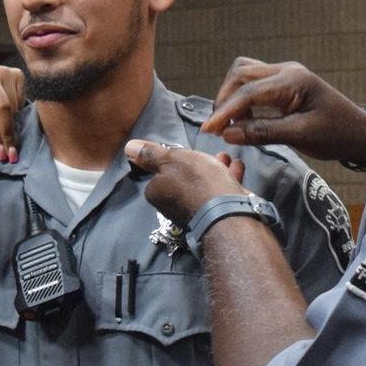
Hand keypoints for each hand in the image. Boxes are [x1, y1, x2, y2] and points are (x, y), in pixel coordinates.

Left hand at [0, 66, 24, 163]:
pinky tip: (8, 114)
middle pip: (4, 106)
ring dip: (11, 122)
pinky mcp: (16, 73)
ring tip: (5, 133)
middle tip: (9, 151)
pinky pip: (21, 98)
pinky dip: (17, 110)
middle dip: (7, 132)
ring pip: (13, 104)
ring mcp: (4, 70)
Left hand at [124, 141, 246, 223]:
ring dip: (216, 169)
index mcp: (157, 193)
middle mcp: (171, 207)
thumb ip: (152, 154)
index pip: (162, 172)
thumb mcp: (172, 159)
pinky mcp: (214, 216)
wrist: (227, 212)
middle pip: (184, 179)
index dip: (177, 161)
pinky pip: (218, 194)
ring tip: (225, 158)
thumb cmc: (197, 181)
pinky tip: (236, 168)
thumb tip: (129, 148)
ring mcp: (194, 213)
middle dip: (200, 165)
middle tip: (211, 155)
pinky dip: (227, 180)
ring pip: (204, 186)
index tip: (189, 154)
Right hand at [202, 57, 365, 162]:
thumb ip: (264, 132)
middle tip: (218, 128)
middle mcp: (287, 71)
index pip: (248, 92)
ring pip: (244, 75)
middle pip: (241, 74)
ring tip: (230, 125)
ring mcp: (285, 75)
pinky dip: (243, 99)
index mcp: (293, 80)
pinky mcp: (284, 84)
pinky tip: (244, 120)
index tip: (210, 130)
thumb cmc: (337, 134)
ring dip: (232, 97)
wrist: (360, 133)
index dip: (225, 112)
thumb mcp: (301, 136)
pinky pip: (254, 83)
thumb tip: (228, 134)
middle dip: (225, 100)